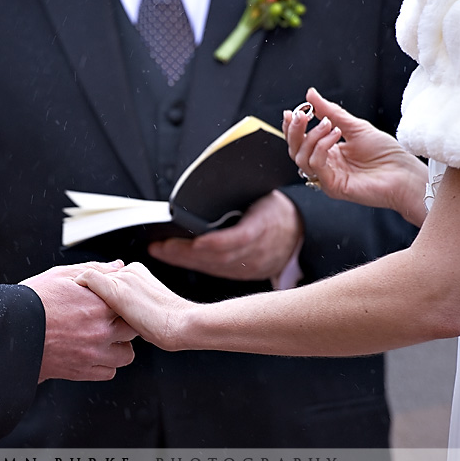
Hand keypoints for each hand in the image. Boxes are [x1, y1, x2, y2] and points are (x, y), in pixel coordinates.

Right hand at [21, 261, 136, 381]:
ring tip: (105, 338)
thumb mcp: (63, 275)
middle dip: (125, 323)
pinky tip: (94, 352)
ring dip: (120, 346)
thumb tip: (118, 266)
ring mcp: (93, 354)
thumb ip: (95, 270)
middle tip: (112, 319)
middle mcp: (100, 332)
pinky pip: (109, 372)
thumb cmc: (33, 301)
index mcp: (99, 306)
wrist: (11, 330)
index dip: (124, 302)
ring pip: (126, 355)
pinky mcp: (81, 372)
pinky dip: (106, 364)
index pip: (130, 305)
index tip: (116, 301)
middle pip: (133, 329)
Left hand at [76, 262, 194, 351]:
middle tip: (74, 301)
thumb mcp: (147, 311)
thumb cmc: (167, 325)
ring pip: (90, 274)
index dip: (95, 288)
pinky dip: (77, 284)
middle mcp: (128, 271)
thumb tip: (122, 316)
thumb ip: (132, 306)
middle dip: (86, 287)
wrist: (180, 324)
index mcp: (136, 272)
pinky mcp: (115, 289)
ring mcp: (121, 279)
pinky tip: (72, 297)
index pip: (108, 274)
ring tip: (71, 302)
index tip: (85, 298)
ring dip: (80, 288)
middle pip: (98, 273)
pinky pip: (87, 278)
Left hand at [147, 189, 301, 280]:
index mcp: (265, 225)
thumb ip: (239, 193)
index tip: (196, 241)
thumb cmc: (275, 209)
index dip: (217, 242)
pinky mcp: (246, 274)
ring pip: (215, 267)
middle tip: (160, 245)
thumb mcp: (263, 194)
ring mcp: (253, 266)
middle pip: (219, 256)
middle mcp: (259, 250)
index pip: (240, 237)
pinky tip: (176, 258)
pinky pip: (217, 271)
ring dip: (184, 260)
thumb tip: (204, 186)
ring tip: (160, 250)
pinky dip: (195, 265)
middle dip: (186, 252)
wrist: (299, 233)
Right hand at [285, 87, 427, 225]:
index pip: (301, 141)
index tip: (291, 112)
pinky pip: (316, 165)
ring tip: (330, 125)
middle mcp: (325, 165)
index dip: (292, 127)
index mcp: (328, 152)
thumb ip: (330, 112)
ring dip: (312, 137)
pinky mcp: (332, 187)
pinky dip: (321, 147)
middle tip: (302, 115)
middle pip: (295, 150)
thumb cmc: (386, 153)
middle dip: (294, 131)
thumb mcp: (355, 126)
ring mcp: (327, 177)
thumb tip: (310, 94)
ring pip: (301, 158)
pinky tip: (335, 136)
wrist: (404, 174)